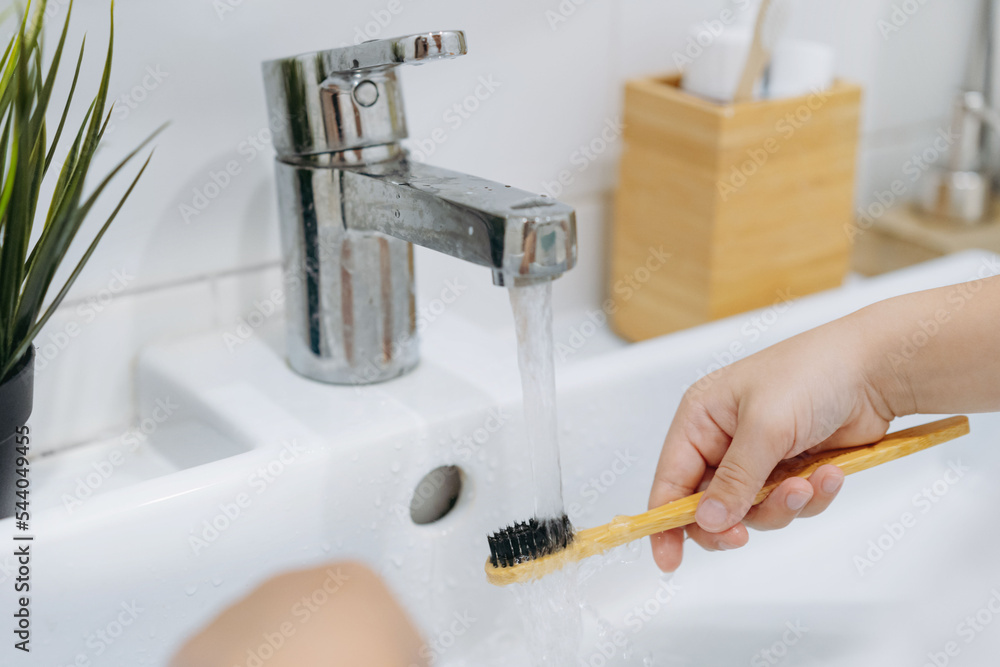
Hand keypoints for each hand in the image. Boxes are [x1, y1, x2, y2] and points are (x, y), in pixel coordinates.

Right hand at [648, 312, 899, 571]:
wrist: (875, 369)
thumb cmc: (812, 374)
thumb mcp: (764, 427)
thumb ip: (734, 479)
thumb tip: (707, 519)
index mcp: (701, 418)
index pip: (671, 479)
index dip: (665, 520)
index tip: (667, 558)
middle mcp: (723, 439)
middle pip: (709, 504)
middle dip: (732, 519)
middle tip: (741, 536)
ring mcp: (759, 456)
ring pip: (752, 510)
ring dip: (781, 506)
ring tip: (807, 485)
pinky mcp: (792, 468)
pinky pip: (789, 505)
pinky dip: (810, 497)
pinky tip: (829, 475)